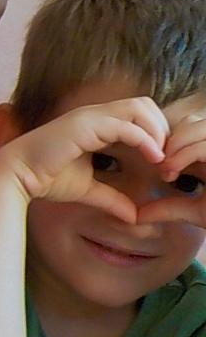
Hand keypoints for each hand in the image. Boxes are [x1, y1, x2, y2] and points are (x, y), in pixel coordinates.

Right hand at [0, 97, 167, 218]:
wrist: (16, 177)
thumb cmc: (45, 179)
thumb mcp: (88, 190)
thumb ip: (112, 199)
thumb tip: (133, 217)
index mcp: (95, 123)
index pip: (136, 114)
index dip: (154, 133)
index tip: (160, 161)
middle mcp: (95, 114)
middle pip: (144, 103)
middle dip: (161, 127)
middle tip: (166, 156)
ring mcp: (90, 116)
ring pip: (140, 107)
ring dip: (157, 131)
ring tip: (160, 157)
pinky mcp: (85, 125)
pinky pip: (126, 126)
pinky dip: (145, 140)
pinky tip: (152, 158)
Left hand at [138, 110, 205, 227]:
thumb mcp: (193, 210)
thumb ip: (167, 208)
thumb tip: (137, 216)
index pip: (189, 126)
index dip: (170, 141)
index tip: (159, 166)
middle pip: (192, 120)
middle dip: (171, 140)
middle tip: (161, 166)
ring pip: (198, 126)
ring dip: (177, 146)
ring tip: (167, 170)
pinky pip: (205, 144)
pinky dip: (185, 154)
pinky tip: (173, 172)